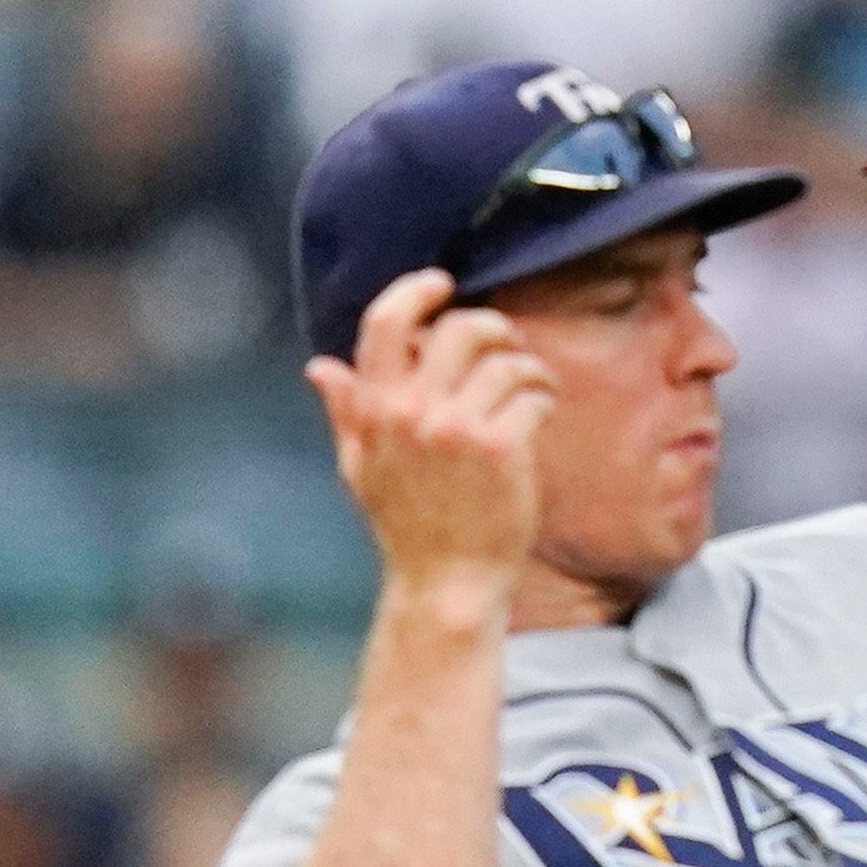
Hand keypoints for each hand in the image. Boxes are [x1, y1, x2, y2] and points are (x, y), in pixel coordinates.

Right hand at [306, 269, 552, 598]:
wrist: (447, 582)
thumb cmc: (407, 526)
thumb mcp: (361, 469)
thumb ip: (346, 413)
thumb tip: (320, 367)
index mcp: (375, 410)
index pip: (384, 325)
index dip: (414, 292)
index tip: (442, 284)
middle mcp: (412, 412)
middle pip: (460, 328)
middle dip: (493, 327)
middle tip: (507, 345)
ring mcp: (457, 428)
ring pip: (506, 359)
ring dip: (529, 366)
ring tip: (533, 386)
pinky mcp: (503, 447)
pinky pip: (534, 393)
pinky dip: (545, 396)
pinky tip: (542, 410)